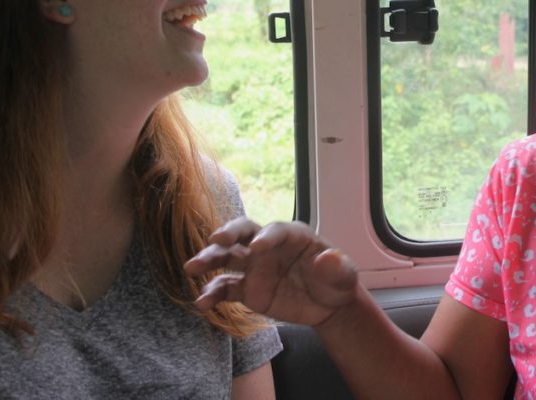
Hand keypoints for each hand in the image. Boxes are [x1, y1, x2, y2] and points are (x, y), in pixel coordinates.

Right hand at [184, 218, 358, 325]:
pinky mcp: (248, 289)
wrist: (328, 305)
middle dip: (229, 233)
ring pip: (227, 257)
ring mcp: (255, 266)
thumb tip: (327, 258)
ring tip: (191, 268)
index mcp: (292, 235)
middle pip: (243, 232)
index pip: (275, 230)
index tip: (257, 247)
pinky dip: (212, 293)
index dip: (266, 236)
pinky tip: (202, 302)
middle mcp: (268, 246)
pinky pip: (226, 288)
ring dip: (209, 259)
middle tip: (216, 240)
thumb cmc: (336, 281)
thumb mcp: (344, 275)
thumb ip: (337, 266)